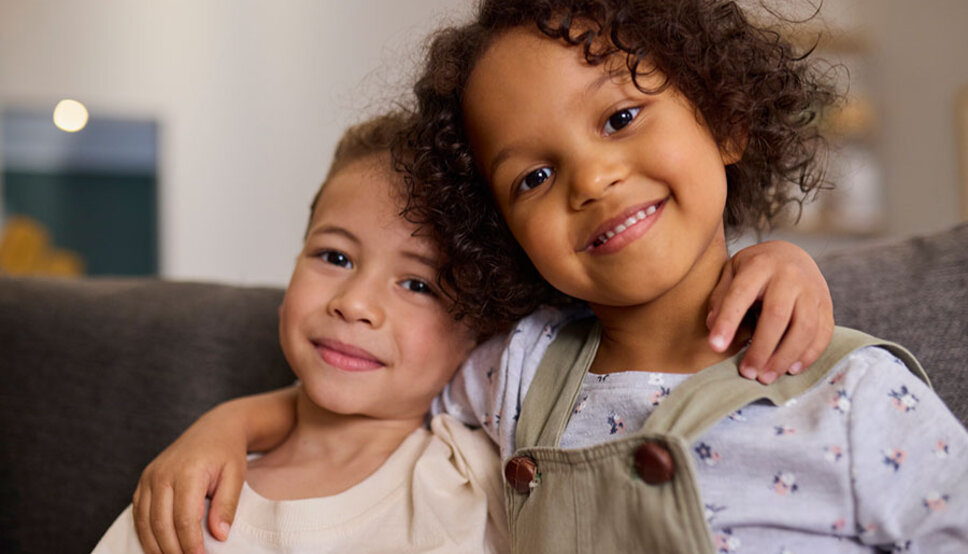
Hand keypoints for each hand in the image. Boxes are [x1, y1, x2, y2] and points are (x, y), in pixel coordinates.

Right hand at [133, 404, 246, 553]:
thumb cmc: (227, 453)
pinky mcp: (144, 480)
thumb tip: (219, 535)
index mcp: (188, 472)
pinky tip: (158, 546)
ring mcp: (150, 476)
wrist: (214, 428)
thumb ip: (227, 505)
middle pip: (161, 523)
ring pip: (145, 521)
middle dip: (173, 550)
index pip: (185, 519)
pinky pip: (138, 512)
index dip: (191, 544)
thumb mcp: (236, 476)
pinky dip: (146, 533)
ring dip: (156, 546)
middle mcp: (163, 473)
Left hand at [706, 240, 833, 383]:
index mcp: (760, 265)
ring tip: (766, 377)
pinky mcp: (826, 305)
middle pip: (777, 315)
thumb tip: (712, 326)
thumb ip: (721, 297)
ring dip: (785, 357)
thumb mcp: (732, 272)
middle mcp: (790, 276)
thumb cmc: (755, 269)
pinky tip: (792, 369)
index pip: (741, 294)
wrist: (791, 255)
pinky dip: (809, 355)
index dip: (728, 321)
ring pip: (805, 327)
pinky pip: (823, 333)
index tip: (715, 347)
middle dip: (761, 348)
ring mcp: (813, 290)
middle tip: (747, 373)